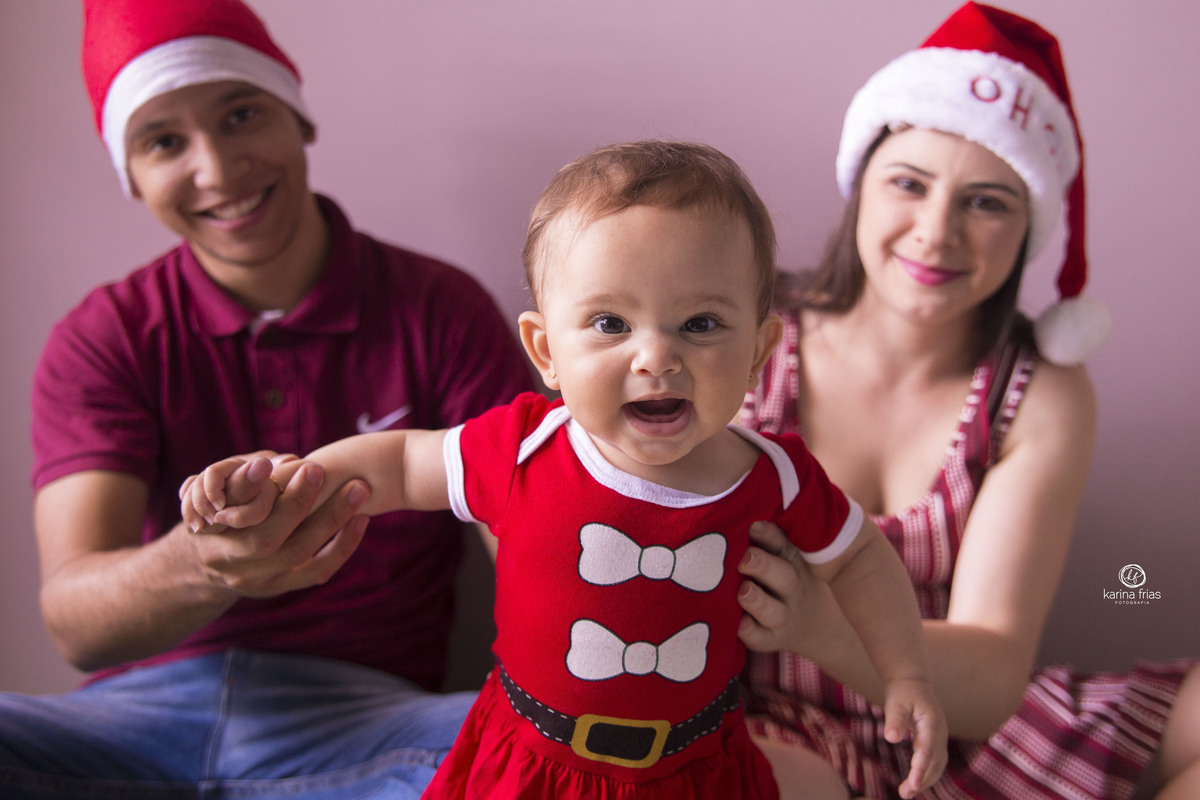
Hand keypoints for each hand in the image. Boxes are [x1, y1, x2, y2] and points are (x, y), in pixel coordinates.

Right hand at [178, 452, 371, 598]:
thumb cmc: (219, 512)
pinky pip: (316, 572)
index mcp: (210, 531)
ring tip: (357, 489)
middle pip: (267, 538)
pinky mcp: (278, 587)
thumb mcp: (216, 493)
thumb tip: (281, 463)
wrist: (204, 567)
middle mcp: (229, 560)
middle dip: (298, 502)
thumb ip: (241, 479)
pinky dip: (342, 547)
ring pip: (296, 553)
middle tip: (322, 469)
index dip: (252, 486)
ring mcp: (255, 579)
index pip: (234, 511)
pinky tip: (360, 520)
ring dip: (331, 520)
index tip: (285, 463)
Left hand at [736, 521, 848, 657]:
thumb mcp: (788, 557)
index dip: (770, 536)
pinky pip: (759, 639)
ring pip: (772, 611)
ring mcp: (782, 617)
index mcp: (794, 563)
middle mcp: (791, 590)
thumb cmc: (788, 580)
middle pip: (783, 576)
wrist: (818, 626)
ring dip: (757, 601)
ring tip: (743, 591)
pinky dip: (749, 632)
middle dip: (763, 566)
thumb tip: (743, 516)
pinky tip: (737, 624)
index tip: (753, 526)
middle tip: (745, 558)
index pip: (785, 546)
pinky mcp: (770, 640)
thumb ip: (769, 538)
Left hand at [882, 676, 947, 797]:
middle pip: (935, 762)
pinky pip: (934, 763)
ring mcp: (940, 739)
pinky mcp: (935, 743)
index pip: (927, 750)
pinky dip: (927, 775)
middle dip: (922, 780)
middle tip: (905, 794)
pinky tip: (915, 784)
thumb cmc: (904, 692)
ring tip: (907, 793)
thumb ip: (895, 720)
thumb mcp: (896, 702)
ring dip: (925, 781)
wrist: (913, 683)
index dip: (921, 768)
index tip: (913, 783)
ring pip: (937, 766)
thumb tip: (891, 738)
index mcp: (932, 723)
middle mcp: (940, 734)